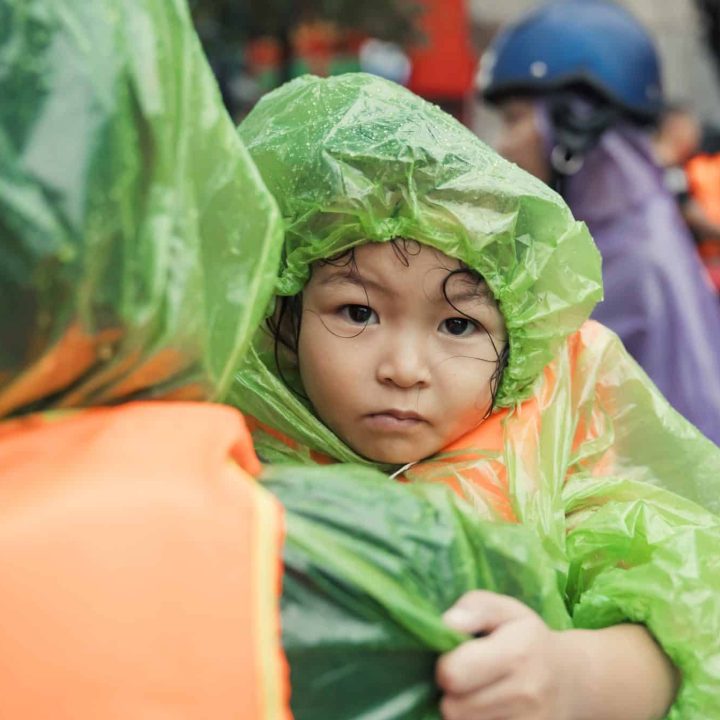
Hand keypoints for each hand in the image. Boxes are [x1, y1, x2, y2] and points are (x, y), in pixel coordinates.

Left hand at [436, 591, 574, 719]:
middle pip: (453, 709)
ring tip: (477, 692)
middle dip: (451, 693)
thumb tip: (447, 624)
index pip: (453, 674)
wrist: (572, 679)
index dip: (445, 666)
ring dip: (463, 712)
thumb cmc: (527, 637)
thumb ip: (473, 607)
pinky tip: (487, 709)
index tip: (454, 658)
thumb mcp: (504, 609)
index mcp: (517, 652)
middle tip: (465, 678)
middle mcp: (526, 693)